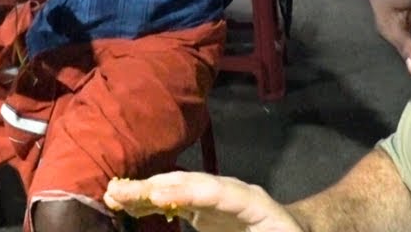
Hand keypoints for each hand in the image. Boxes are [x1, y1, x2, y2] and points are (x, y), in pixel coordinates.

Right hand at [105, 172, 303, 231]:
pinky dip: (153, 203)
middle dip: (155, 186)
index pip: (217, 192)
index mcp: (253, 202)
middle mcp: (232, 192)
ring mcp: (217, 198)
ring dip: (147, 192)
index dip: (188, 192)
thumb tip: (199, 213)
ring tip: (116, 196)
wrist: (295, 231)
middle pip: (191, 183)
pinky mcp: (206, 209)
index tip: (159, 198)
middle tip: (121, 192)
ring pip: (178, 188)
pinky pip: (177, 201)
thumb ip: (244, 230)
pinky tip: (130, 205)